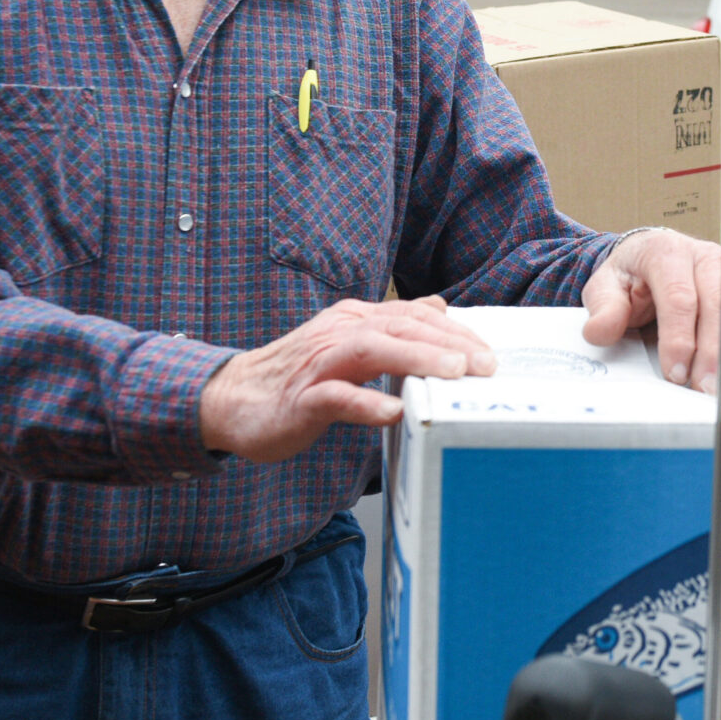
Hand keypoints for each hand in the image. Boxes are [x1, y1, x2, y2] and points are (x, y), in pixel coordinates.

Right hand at [199, 295, 495, 461]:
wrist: (231, 398)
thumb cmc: (297, 376)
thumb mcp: (349, 343)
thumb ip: (391, 327)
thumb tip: (437, 306)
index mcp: (355, 320)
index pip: (413, 316)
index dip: (454, 331)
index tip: (489, 352)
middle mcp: (339, 333)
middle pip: (400, 326)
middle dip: (448, 343)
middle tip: (486, 365)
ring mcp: (319, 364)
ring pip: (372, 351)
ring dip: (416, 359)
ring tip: (452, 373)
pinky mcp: (300, 399)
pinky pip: (335, 397)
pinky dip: (364, 403)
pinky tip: (391, 412)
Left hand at [580, 230, 720, 393]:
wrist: (647, 262)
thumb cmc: (630, 276)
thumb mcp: (604, 287)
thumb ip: (603, 309)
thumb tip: (600, 330)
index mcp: (668, 251)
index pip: (679, 295)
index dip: (679, 337)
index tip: (674, 371)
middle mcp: (706, 257)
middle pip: (719, 303)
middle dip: (714, 351)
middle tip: (706, 387)